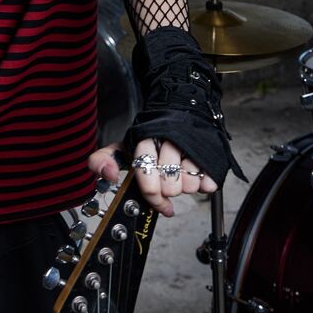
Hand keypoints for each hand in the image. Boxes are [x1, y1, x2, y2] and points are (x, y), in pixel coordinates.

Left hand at [88, 138, 217, 216]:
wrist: (180, 114)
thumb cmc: (149, 139)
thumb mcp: (122, 147)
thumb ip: (103, 160)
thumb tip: (107, 174)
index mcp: (145, 139)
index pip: (146, 172)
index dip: (150, 192)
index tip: (154, 198)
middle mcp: (169, 140)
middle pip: (169, 186)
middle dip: (167, 190)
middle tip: (166, 181)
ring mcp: (191, 146)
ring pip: (189, 185)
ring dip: (185, 186)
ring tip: (180, 173)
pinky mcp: (209, 152)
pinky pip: (208, 182)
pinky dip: (203, 184)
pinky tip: (195, 173)